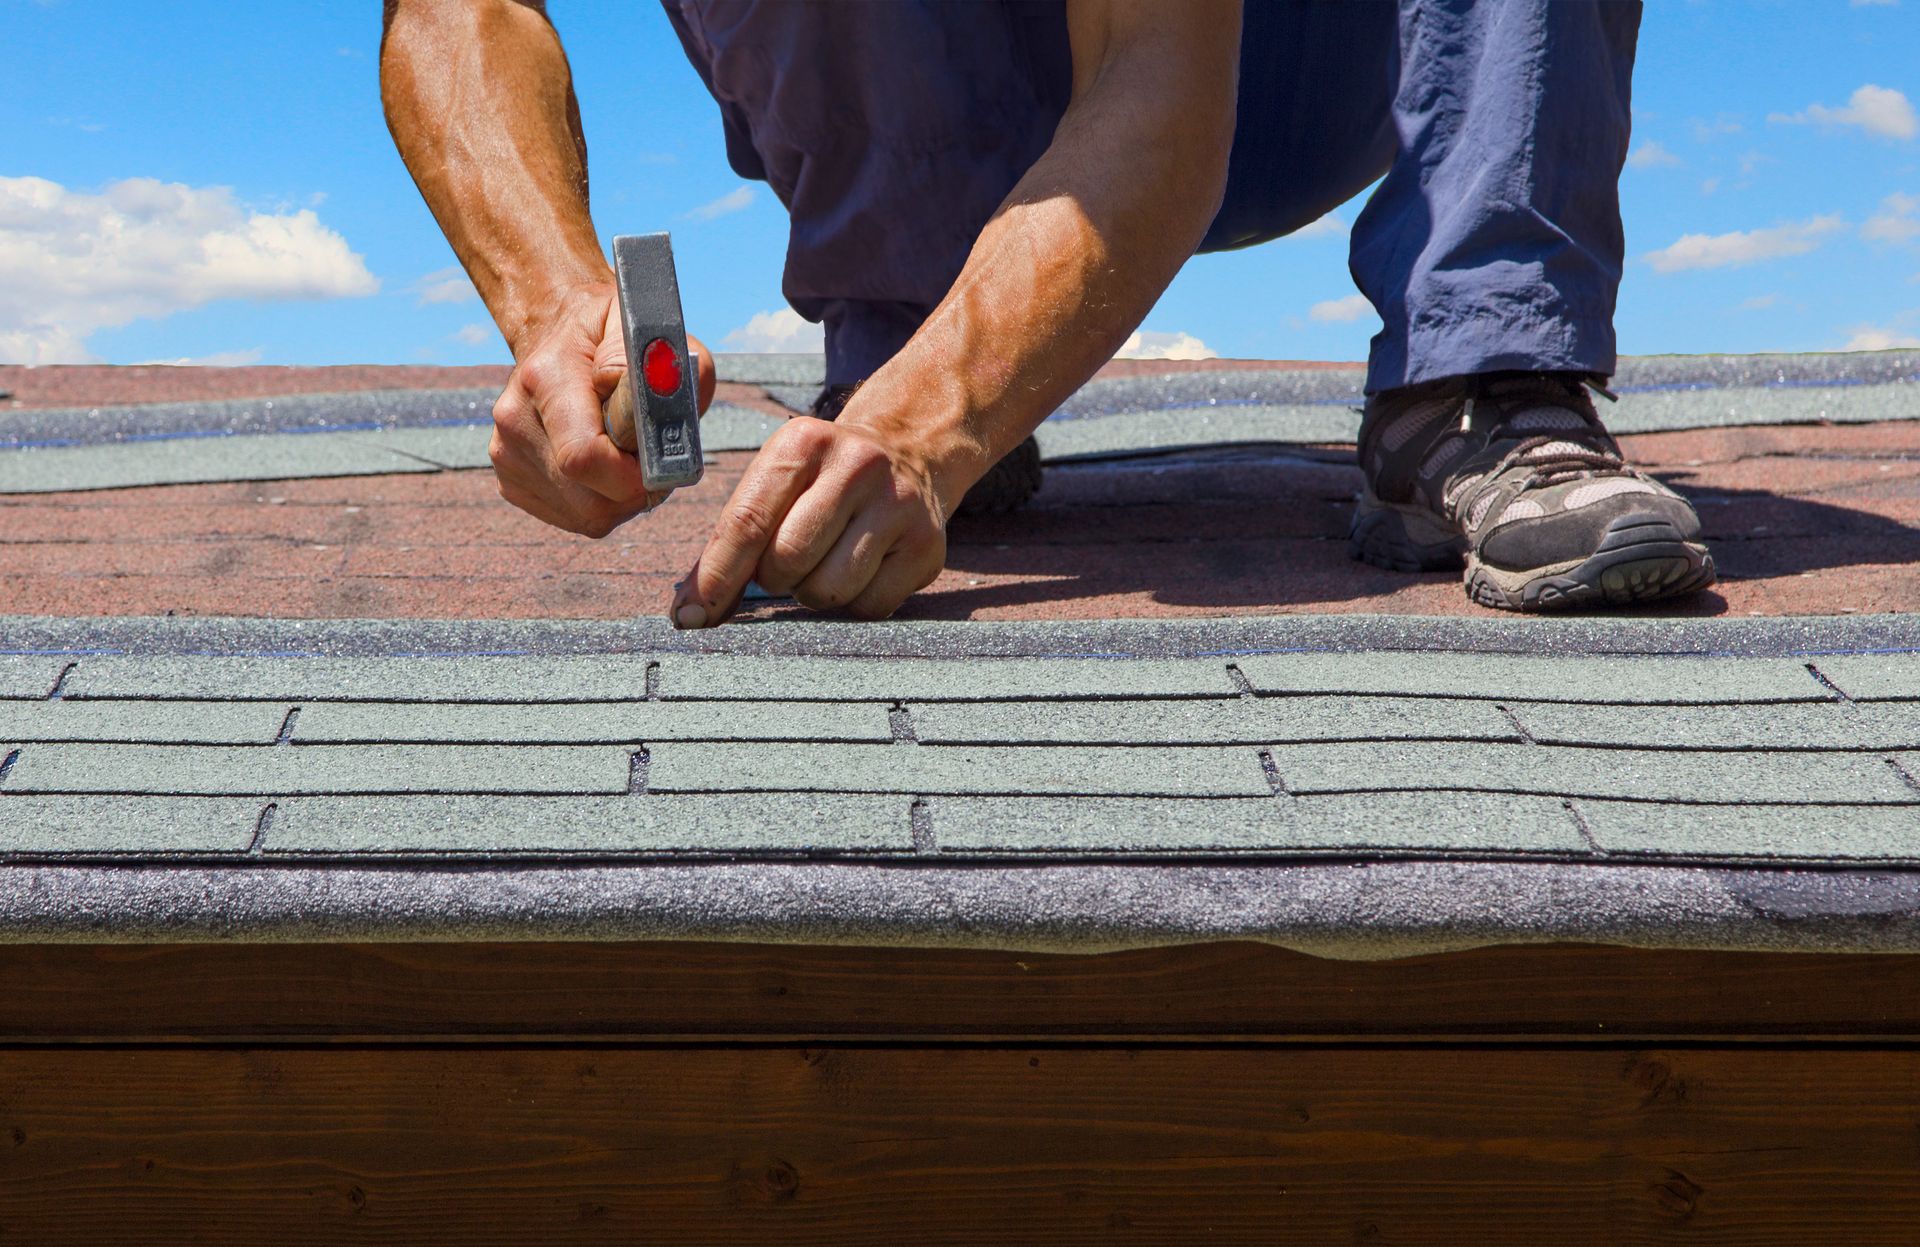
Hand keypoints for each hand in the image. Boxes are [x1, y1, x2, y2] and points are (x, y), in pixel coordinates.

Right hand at [489, 282, 714, 536]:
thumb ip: (663, 366)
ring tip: (628, 455)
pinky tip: (605, 466)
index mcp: (545, 376)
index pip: (584, 457)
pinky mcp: (510, 479)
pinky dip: (601, 502)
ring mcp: (507, 452)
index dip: (634, 476)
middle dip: (635, 491)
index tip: (660, 459)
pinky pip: (573, 517)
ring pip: (585, 515)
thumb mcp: (649, 328)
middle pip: (590, 501)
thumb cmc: (617, 334)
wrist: (561, 331)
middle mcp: (515, 418)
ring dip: (621, 498)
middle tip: (651, 456)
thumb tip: (644, 414)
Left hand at [670, 416, 949, 626]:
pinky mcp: (928, 546)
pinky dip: (853, 603)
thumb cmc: (822, 480)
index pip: (748, 521)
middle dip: (773, 578)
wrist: (910, 453)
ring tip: (824, 562)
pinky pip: (869, 607)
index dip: (715, 576)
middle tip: (785, 564)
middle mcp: (857, 465)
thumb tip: (690, 612)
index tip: (689, 616)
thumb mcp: (778, 480)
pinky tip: (861, 570)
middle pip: (787, 560)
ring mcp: (898, 505)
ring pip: (828, 589)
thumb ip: (733, 538)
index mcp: (804, 442)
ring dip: (813, 592)